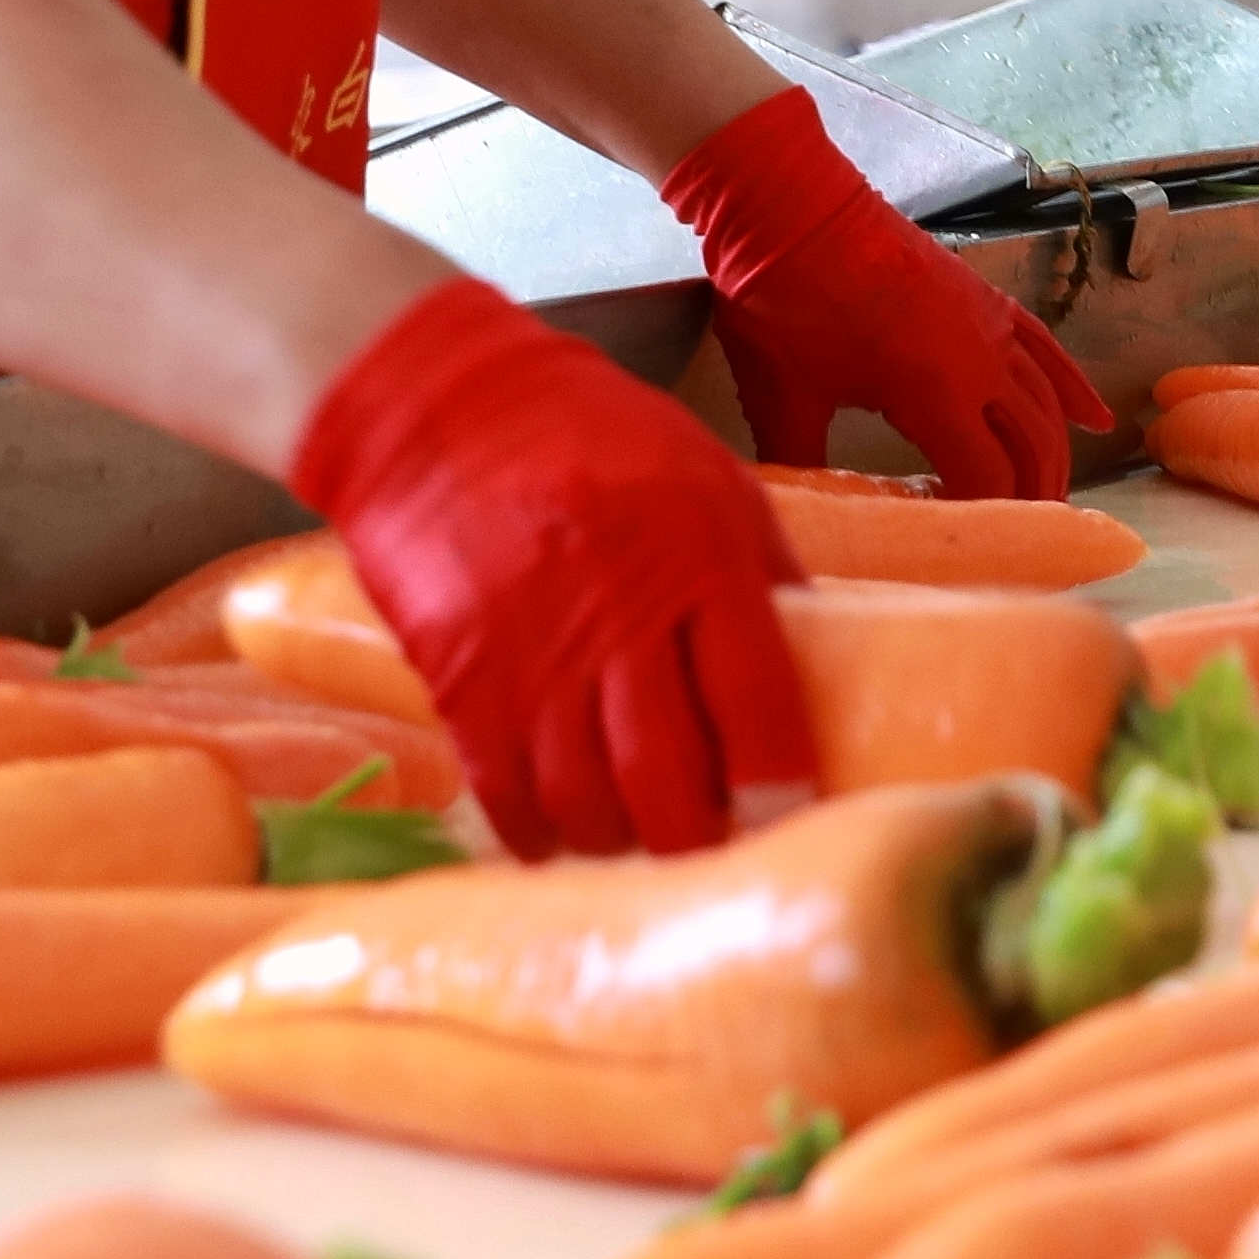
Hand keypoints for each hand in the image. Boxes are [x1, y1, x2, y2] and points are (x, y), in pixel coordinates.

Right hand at [298, 277, 819, 855]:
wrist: (437, 409)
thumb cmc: (591, 435)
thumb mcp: (706, 473)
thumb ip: (759, 565)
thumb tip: (821, 652)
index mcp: (698, 554)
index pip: (754, 696)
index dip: (776, 778)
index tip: (790, 817)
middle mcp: (619, 612)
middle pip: (666, 774)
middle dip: (696, 835)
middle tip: (711, 849)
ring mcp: (534, 652)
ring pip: (584, 798)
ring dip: (617, 840)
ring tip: (637, 840)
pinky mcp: (460, 676)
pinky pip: (505, 789)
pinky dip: (535, 831)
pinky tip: (557, 836)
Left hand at [663, 86, 1111, 499]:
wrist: (789, 205)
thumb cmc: (781, 302)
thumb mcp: (782, 398)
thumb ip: (802, 462)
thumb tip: (797, 512)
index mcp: (934, 392)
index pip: (987, 476)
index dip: (985, 519)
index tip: (969, 547)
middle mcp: (980, 359)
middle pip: (1033, 443)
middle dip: (1035, 494)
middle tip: (1026, 538)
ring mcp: (988, 323)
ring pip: (1045, 400)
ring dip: (1054, 451)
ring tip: (1053, 496)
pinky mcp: (982, 297)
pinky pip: (1044, 348)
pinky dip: (1071, 385)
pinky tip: (1095, 417)